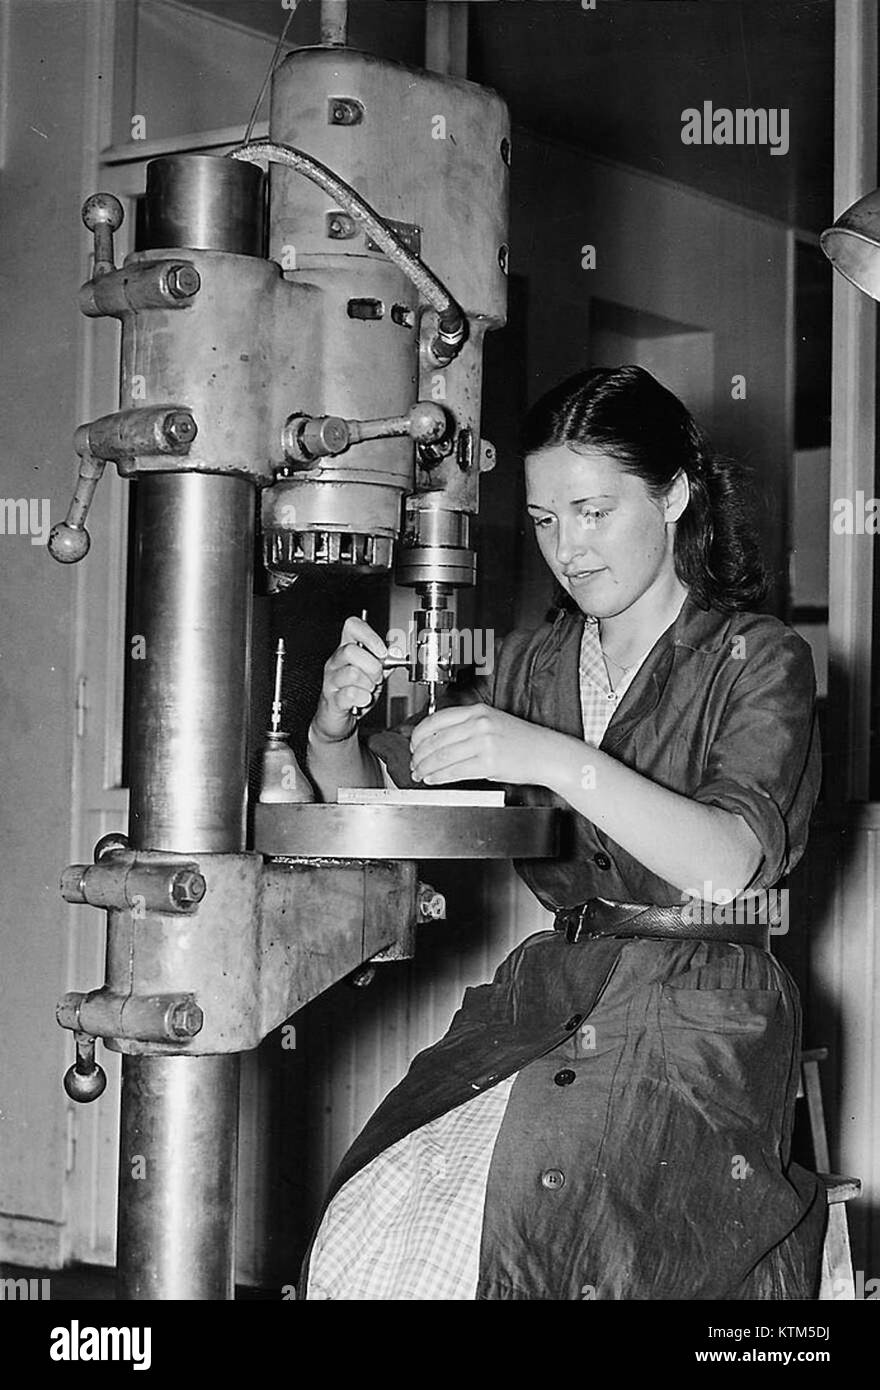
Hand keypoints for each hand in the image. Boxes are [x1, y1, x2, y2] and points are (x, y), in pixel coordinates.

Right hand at [312, 615, 396, 742]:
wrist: (337, 717)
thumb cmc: (354, 692)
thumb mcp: (372, 674)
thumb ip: (385, 662)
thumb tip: (397, 652)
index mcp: (346, 650)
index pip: (352, 626)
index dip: (370, 636)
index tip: (382, 651)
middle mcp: (336, 662)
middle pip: (350, 650)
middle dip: (372, 666)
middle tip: (377, 677)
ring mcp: (331, 680)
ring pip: (352, 674)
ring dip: (368, 684)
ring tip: (369, 690)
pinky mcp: (332, 699)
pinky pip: (350, 694)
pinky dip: (363, 698)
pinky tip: (363, 700)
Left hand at [409, 704, 552, 786]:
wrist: (546, 753)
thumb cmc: (521, 740)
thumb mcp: (492, 722)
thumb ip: (465, 727)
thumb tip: (437, 740)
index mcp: (478, 711)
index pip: (436, 720)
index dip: (418, 735)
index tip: (413, 744)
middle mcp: (479, 724)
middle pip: (436, 740)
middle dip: (418, 755)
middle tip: (413, 763)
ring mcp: (484, 743)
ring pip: (442, 756)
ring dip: (425, 768)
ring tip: (420, 773)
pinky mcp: (489, 763)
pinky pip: (455, 771)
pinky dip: (439, 777)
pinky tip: (433, 779)